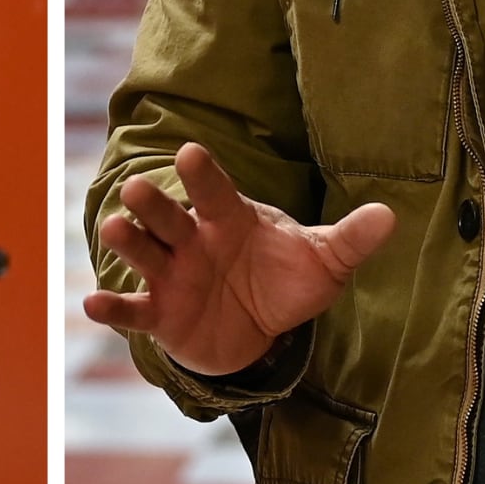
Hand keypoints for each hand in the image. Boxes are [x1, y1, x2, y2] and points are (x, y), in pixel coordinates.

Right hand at [81, 142, 397, 377]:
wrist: (256, 330)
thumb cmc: (283, 280)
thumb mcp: (321, 262)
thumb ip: (349, 240)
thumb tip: (391, 216)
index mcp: (230, 219)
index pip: (216, 192)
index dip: (203, 175)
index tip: (191, 153)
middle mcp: (194, 241)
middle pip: (169, 217)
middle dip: (153, 204)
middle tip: (137, 188)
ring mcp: (173, 276)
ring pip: (145, 254)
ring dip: (127, 242)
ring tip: (115, 229)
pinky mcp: (161, 315)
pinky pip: (134, 312)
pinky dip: (113, 308)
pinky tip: (93, 304)